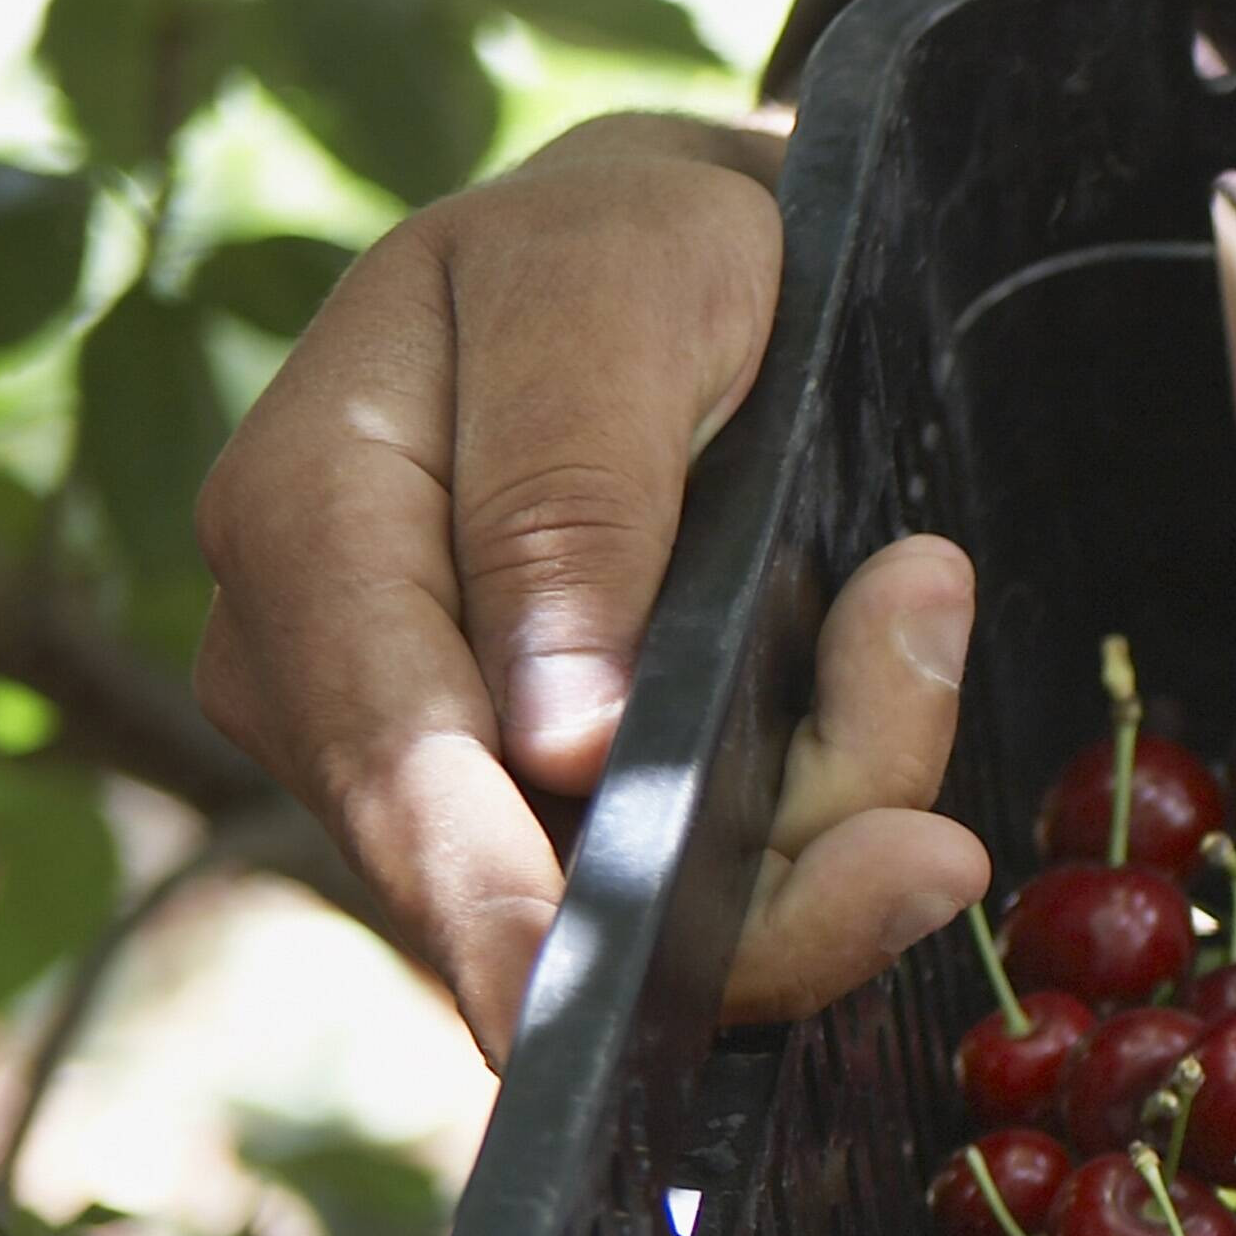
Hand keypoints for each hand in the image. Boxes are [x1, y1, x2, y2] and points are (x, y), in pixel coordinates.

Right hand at [196, 113, 987, 1063]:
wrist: (679, 247)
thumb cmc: (633, 248)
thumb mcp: (609, 293)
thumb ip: (568, 496)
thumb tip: (552, 744)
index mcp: (303, 521)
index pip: (389, 757)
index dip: (498, 899)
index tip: (612, 987)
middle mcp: (334, 666)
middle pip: (513, 869)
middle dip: (735, 896)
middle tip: (932, 849)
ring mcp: (437, 744)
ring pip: (625, 892)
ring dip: (815, 826)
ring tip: (924, 632)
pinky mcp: (552, 791)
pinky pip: (684, 873)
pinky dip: (819, 813)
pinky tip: (899, 689)